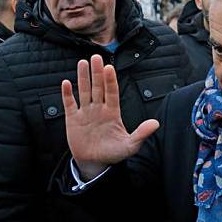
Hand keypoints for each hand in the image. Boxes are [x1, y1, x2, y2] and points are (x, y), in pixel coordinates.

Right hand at [62, 55, 159, 179]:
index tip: (109, 68)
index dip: (110, 81)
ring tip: (83, 63)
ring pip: (84, 91)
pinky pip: (70, 104)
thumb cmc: (113, 153)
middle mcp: (99, 108)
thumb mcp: (130, 146)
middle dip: (97, 73)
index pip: (112, 92)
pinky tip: (66, 83)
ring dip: (83, 77)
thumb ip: (141, 134)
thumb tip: (156, 123)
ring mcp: (86, 112)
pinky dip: (67, 94)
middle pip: (98, 87)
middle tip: (96, 57)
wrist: (95, 163)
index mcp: (113, 112)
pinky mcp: (73, 119)